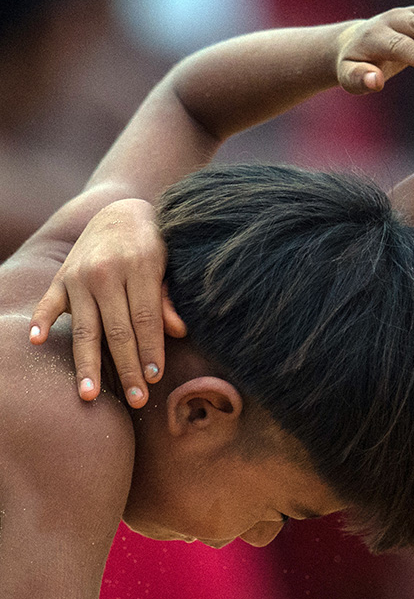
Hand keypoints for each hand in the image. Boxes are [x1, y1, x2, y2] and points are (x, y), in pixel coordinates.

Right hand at [29, 199, 185, 407]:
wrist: (121, 211)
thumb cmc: (155, 244)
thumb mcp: (170, 263)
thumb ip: (169, 296)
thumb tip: (178, 331)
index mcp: (140, 267)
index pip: (146, 319)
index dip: (151, 350)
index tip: (156, 378)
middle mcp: (106, 272)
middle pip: (118, 330)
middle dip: (128, 368)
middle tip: (138, 399)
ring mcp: (80, 275)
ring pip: (86, 328)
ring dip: (88, 364)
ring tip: (90, 395)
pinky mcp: (61, 278)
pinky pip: (50, 303)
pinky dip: (42, 321)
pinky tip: (38, 341)